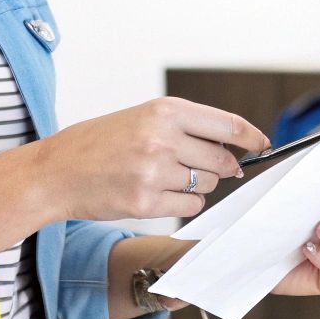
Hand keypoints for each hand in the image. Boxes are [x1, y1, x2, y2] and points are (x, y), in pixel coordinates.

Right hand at [34, 97, 268, 222]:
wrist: (56, 171)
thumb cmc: (99, 143)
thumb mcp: (142, 118)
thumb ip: (186, 128)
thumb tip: (233, 150)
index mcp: (164, 111)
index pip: (228, 125)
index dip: (252, 137)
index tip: (263, 145)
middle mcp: (162, 138)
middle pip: (222, 159)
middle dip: (222, 167)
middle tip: (205, 167)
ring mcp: (154, 173)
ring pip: (206, 185)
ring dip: (198, 185)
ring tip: (166, 177)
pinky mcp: (146, 204)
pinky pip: (189, 207)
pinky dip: (183, 204)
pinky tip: (158, 194)